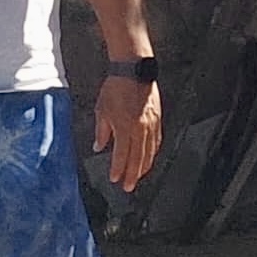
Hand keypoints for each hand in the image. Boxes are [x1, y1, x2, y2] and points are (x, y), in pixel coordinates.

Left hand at [95, 77, 161, 192]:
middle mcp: (140, 128)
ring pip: (149, 151)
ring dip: (144, 166)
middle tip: (128, 187)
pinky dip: (152, 152)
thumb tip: (99, 147)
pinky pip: (156, 140)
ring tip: (138, 176)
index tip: (115, 179)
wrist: (134, 70)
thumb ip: (101, 131)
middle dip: (133, 174)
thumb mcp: (101, 110)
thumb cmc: (115, 88)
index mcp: (124, 126)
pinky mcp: (157, 118)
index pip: (122, 155)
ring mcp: (151, 123)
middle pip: (138, 158)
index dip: (118, 169)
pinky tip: (149, 157)